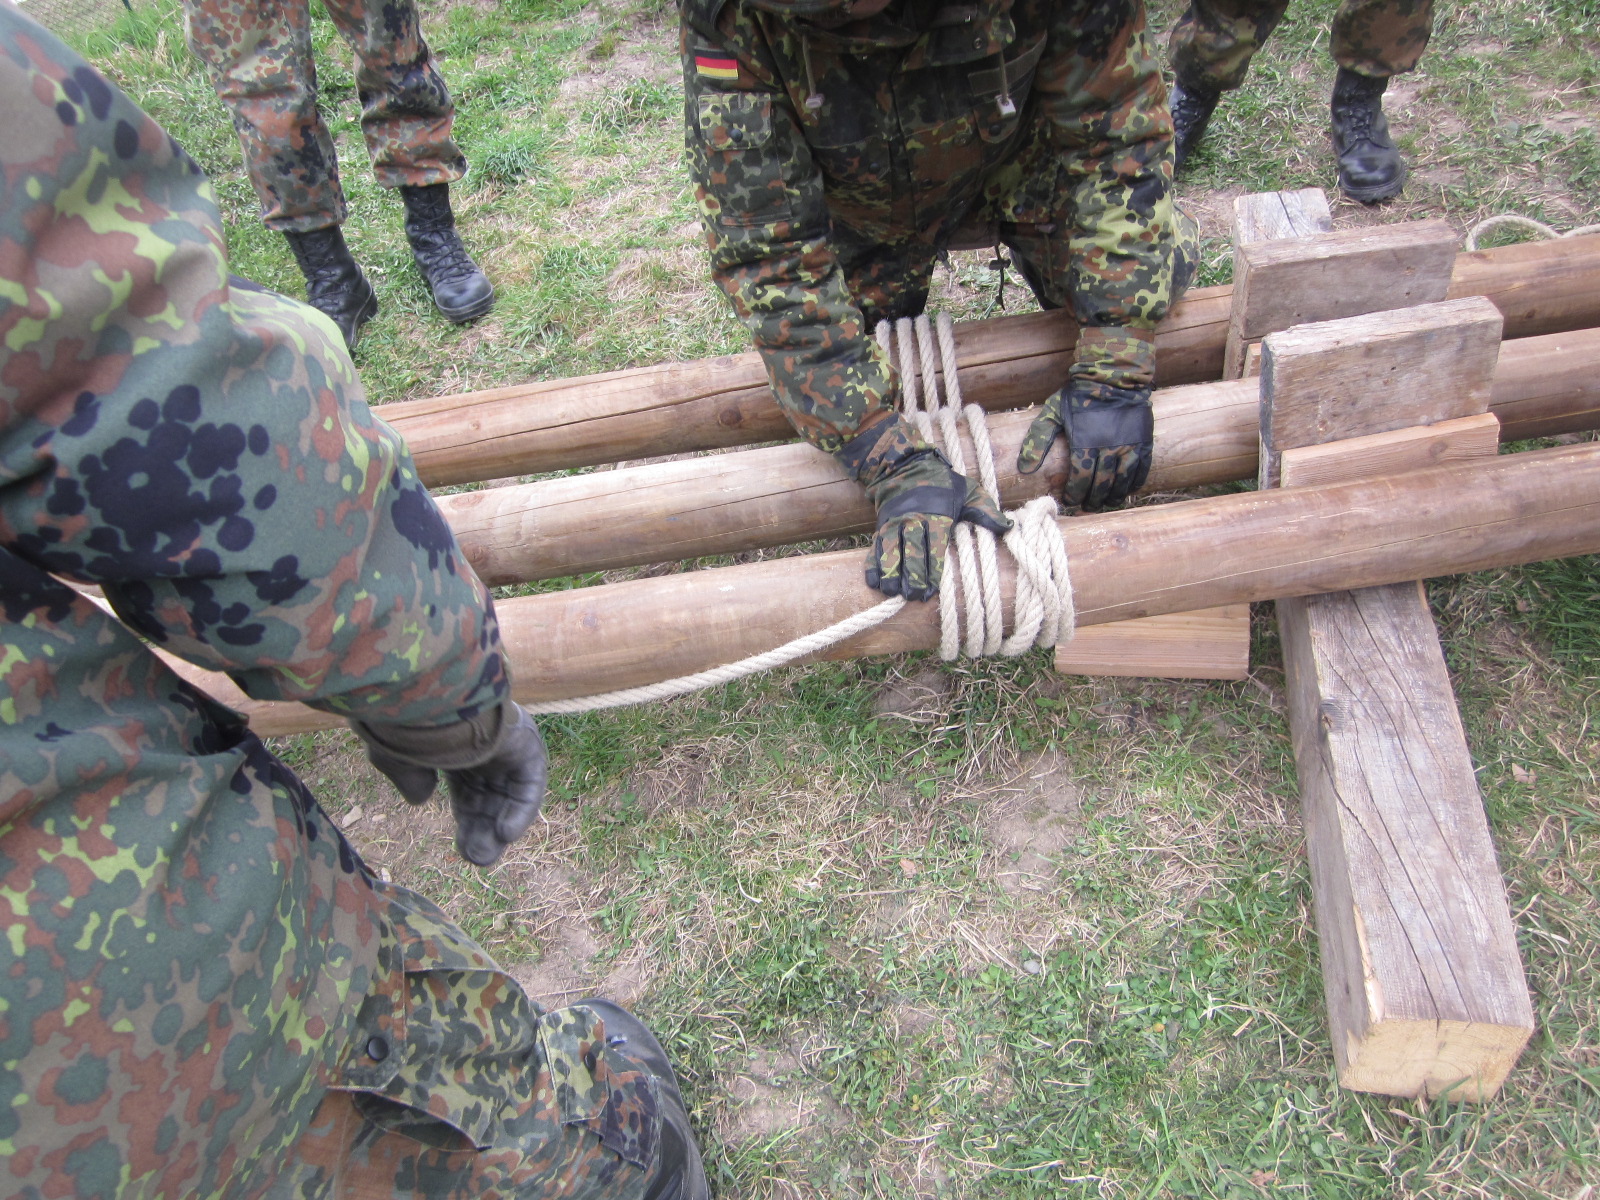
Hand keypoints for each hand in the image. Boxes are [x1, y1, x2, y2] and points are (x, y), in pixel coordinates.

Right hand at [357, 700, 547, 865]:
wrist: (427, 694)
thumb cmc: (405, 720)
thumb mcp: (397, 755)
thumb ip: (409, 777)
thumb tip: (420, 799)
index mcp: (454, 742)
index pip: (467, 787)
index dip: (466, 819)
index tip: (461, 849)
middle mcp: (483, 741)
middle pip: (489, 795)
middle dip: (482, 828)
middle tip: (477, 859)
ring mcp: (506, 740)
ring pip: (508, 792)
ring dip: (499, 825)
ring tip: (485, 856)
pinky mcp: (525, 740)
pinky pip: (529, 781)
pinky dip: (522, 808)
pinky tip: (506, 834)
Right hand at [864, 448, 1010, 600]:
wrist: (905, 465)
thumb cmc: (942, 484)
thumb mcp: (968, 491)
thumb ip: (986, 510)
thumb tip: (1008, 527)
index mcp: (937, 514)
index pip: (934, 545)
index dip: (932, 568)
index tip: (932, 589)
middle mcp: (913, 519)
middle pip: (910, 550)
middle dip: (911, 575)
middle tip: (914, 596)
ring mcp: (894, 522)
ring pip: (889, 549)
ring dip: (890, 573)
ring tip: (893, 592)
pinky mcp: (880, 525)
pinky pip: (875, 547)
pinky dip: (873, 565)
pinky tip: (874, 582)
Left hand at [1016, 380, 1152, 510]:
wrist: (1113, 374)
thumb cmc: (1079, 395)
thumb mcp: (1052, 412)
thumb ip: (1038, 440)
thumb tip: (1024, 469)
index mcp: (1085, 442)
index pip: (1080, 479)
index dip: (1075, 494)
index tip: (1070, 502)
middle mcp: (1108, 447)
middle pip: (1101, 484)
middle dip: (1093, 499)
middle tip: (1087, 507)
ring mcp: (1128, 445)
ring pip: (1122, 480)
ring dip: (1113, 496)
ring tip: (1106, 503)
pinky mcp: (1143, 441)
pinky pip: (1141, 469)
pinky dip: (1134, 483)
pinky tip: (1127, 491)